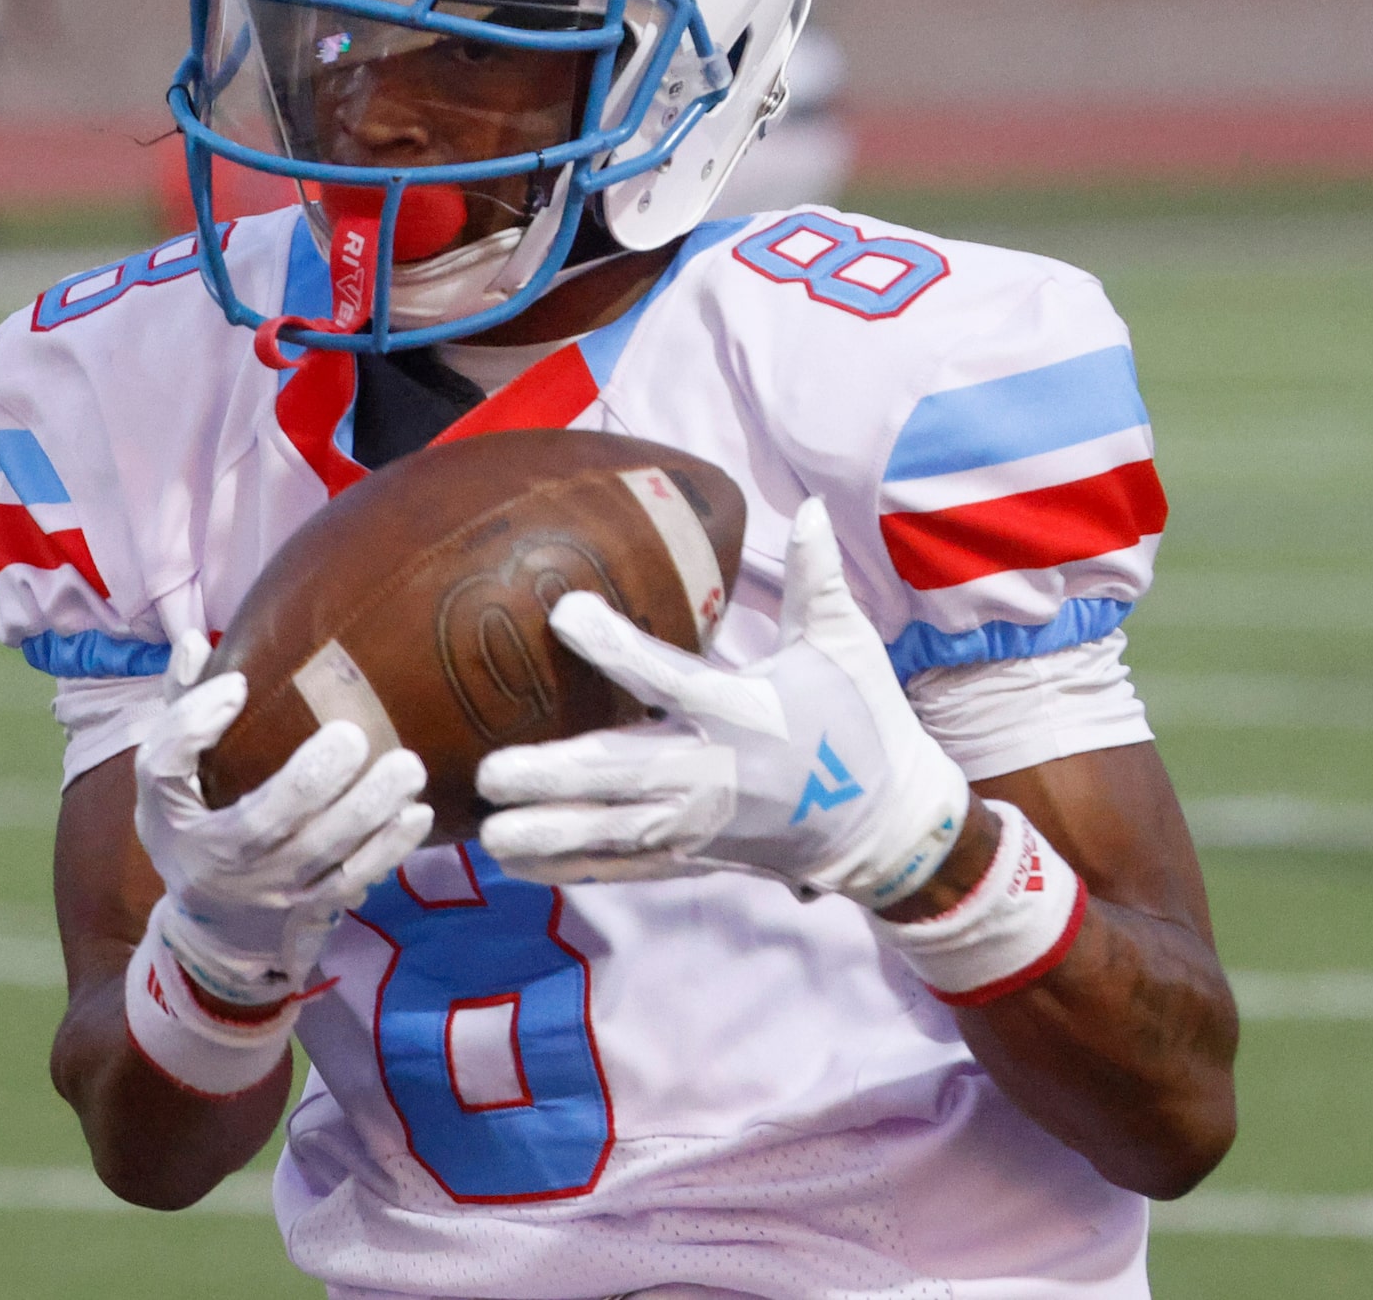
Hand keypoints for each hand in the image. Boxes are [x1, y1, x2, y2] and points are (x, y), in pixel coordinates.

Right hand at [133, 673, 431, 1008]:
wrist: (218, 930)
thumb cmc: (198, 830)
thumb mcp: (172, 784)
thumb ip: (184, 712)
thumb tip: (197, 641)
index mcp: (172, 816)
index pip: (163, 771)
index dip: (191, 727)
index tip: (237, 685)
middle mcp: (216, 859)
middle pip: (258, 824)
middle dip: (307, 781)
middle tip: (352, 735)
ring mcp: (269, 888)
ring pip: (318, 855)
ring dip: (366, 811)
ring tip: (407, 766)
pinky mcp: (313, 907)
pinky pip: (353, 880)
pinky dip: (388, 850)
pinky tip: (417, 813)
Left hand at [477, 497, 972, 908]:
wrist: (884, 822)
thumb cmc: (863, 722)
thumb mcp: (846, 645)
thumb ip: (820, 579)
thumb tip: (813, 506)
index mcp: (748, 712)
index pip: (669, 676)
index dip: (615, 646)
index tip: (564, 613)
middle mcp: (717, 773)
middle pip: (623, 772)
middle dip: (556, 775)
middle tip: (491, 770)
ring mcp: (702, 823)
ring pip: (613, 830)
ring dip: (550, 832)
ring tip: (488, 832)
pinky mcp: (696, 856)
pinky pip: (623, 865)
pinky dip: (571, 865)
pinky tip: (518, 861)